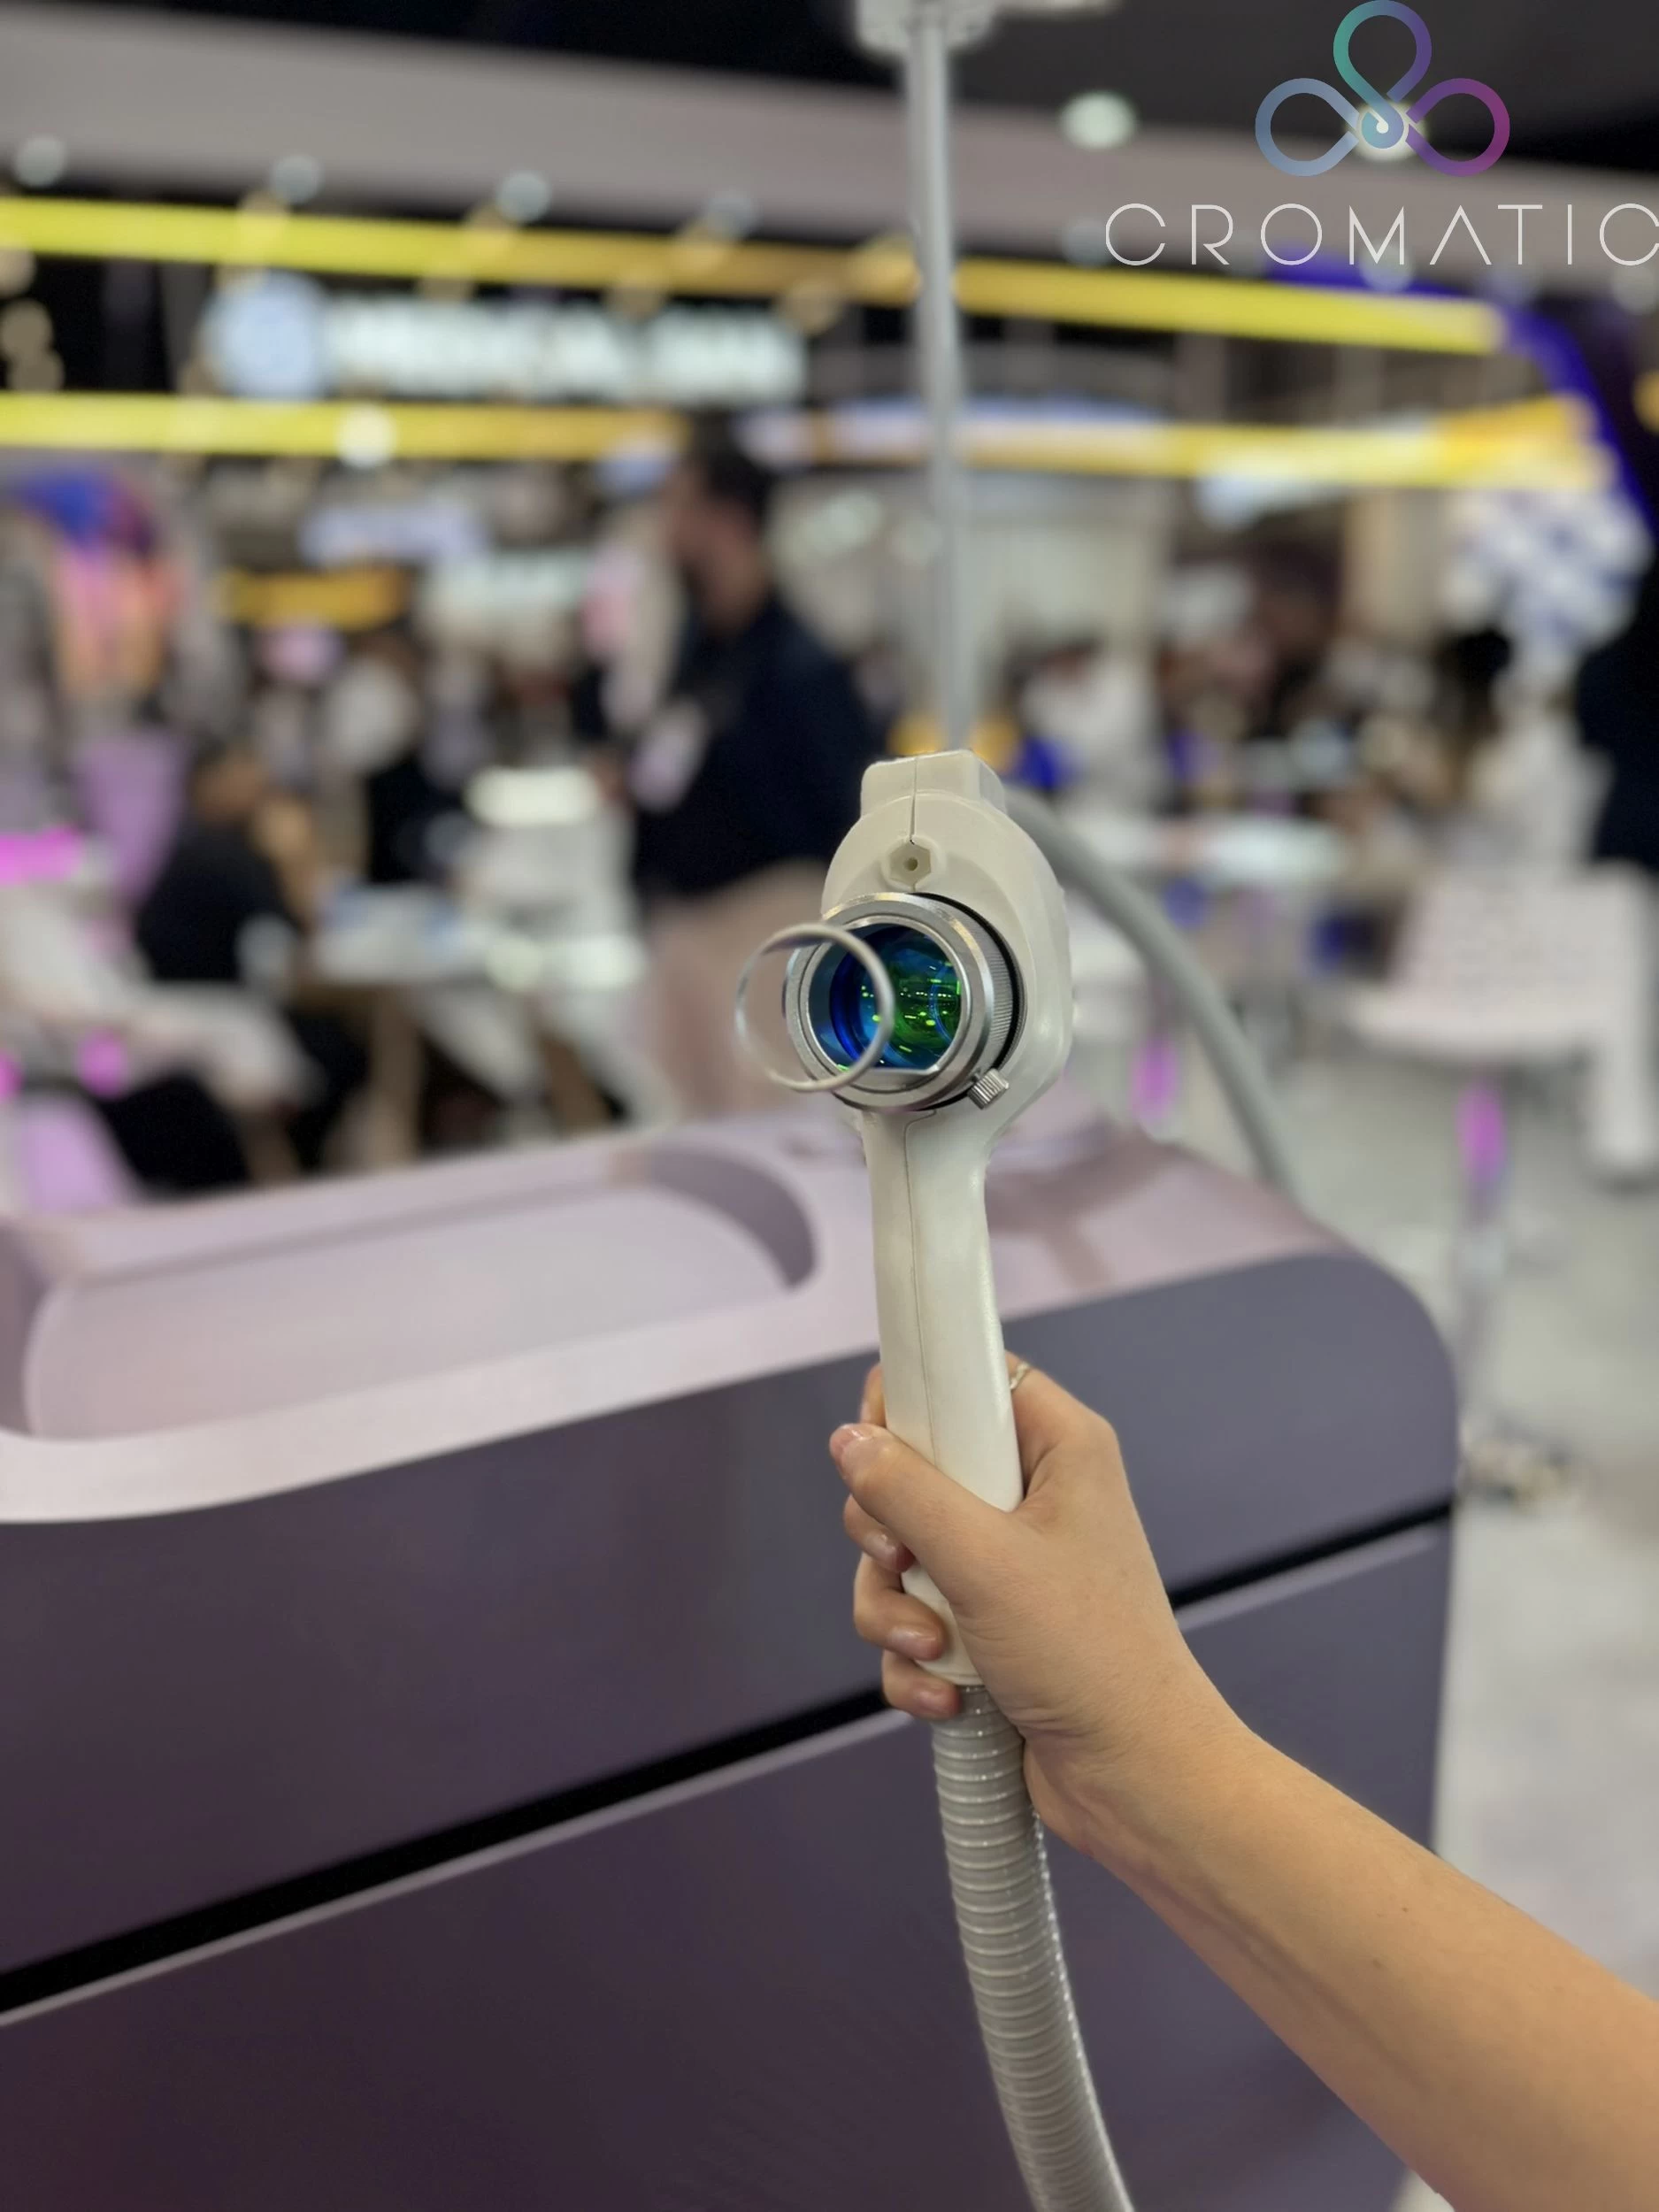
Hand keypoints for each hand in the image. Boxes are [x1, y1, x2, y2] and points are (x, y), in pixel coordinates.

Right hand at [830, 1360, 1240, 1862]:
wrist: (1134, 1778)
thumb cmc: (1091, 1658)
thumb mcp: (984, 1561)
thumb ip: (906, 1491)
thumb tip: (850, 1442)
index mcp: (1058, 1448)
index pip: (970, 1377)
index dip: (914, 1401)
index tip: (878, 1443)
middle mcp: (1034, 1496)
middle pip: (915, 1470)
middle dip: (889, 1533)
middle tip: (904, 1560)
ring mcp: (1010, 1565)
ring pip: (902, 1553)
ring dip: (897, 1610)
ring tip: (935, 1648)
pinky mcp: (988, 1625)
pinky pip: (916, 1618)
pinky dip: (917, 1659)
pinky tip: (948, 1693)